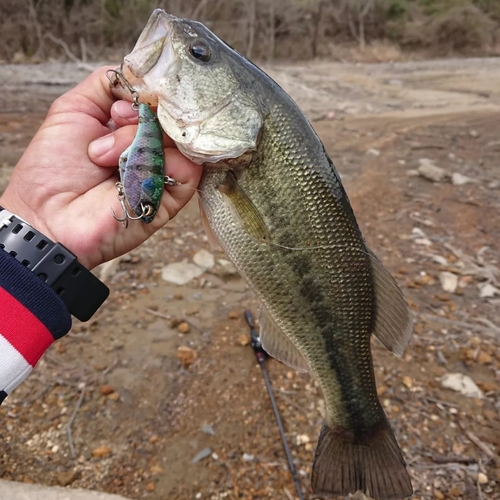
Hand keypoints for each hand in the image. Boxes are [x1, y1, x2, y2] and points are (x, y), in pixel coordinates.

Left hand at [0, 66, 200, 269]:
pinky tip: (131, 171)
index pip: (161, 98)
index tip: (119, 107)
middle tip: (113, 126)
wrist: (48, 215)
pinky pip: (187, 167)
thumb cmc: (53, 168)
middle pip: (173, 114)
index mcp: (134, 126)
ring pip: (179, 138)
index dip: (147, 94)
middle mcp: (153, 146)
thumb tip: (142, 74)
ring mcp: (165, 170)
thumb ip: (107, 85)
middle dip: (141, 117)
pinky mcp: (173, 196)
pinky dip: (159, 162)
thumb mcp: (74, 109)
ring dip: (140, 142)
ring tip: (106, 160)